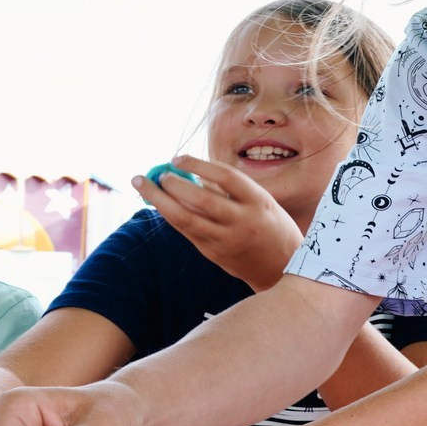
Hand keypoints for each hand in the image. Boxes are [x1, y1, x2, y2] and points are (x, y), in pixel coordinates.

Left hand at [132, 156, 306, 290]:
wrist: (282, 267)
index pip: (226, 177)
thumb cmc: (271, 226)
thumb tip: (190, 172)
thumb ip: (231, 189)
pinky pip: (186, 230)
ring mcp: (226, 240)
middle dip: (174, 183)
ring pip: (185, 218)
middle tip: (160, 173)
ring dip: (160, 199)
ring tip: (144, 184)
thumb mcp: (261, 201)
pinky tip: (160, 203)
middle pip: (200, 199)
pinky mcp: (213, 253)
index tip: (178, 158)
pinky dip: (170, 213)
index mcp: (258, 201)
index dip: (199, 164)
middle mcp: (242, 221)